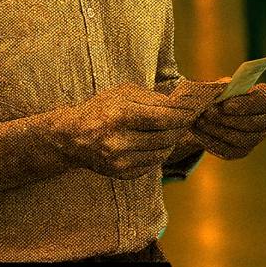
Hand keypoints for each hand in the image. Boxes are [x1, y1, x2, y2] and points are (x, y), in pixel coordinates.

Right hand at [52, 83, 197, 179]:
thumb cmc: (101, 108)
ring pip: (162, 152)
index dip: (183, 115)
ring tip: (167, 131)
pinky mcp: (121, 173)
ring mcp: (119, 160)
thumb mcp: (123, 93)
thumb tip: (181, 105)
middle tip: (184, 121)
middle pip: (166, 136)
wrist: (72, 137)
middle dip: (179, 128)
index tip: (192, 111)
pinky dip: (158, 154)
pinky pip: (152, 164)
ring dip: (170, 141)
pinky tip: (152, 143)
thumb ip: (153, 98)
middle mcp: (118, 140)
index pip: (164, 117)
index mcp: (120, 115)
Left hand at [192, 82, 265, 159]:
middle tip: (207, 112)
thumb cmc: (222, 94)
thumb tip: (219, 93)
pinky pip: (229, 150)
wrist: (213, 112)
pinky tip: (198, 131)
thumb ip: (223, 88)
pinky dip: (211, 140)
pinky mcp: (242, 151)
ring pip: (241, 138)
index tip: (226, 105)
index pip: (264, 101)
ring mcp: (256, 137)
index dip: (246, 104)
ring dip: (218, 130)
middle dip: (228, 119)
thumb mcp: (221, 86)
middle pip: (254, 123)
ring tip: (200, 120)